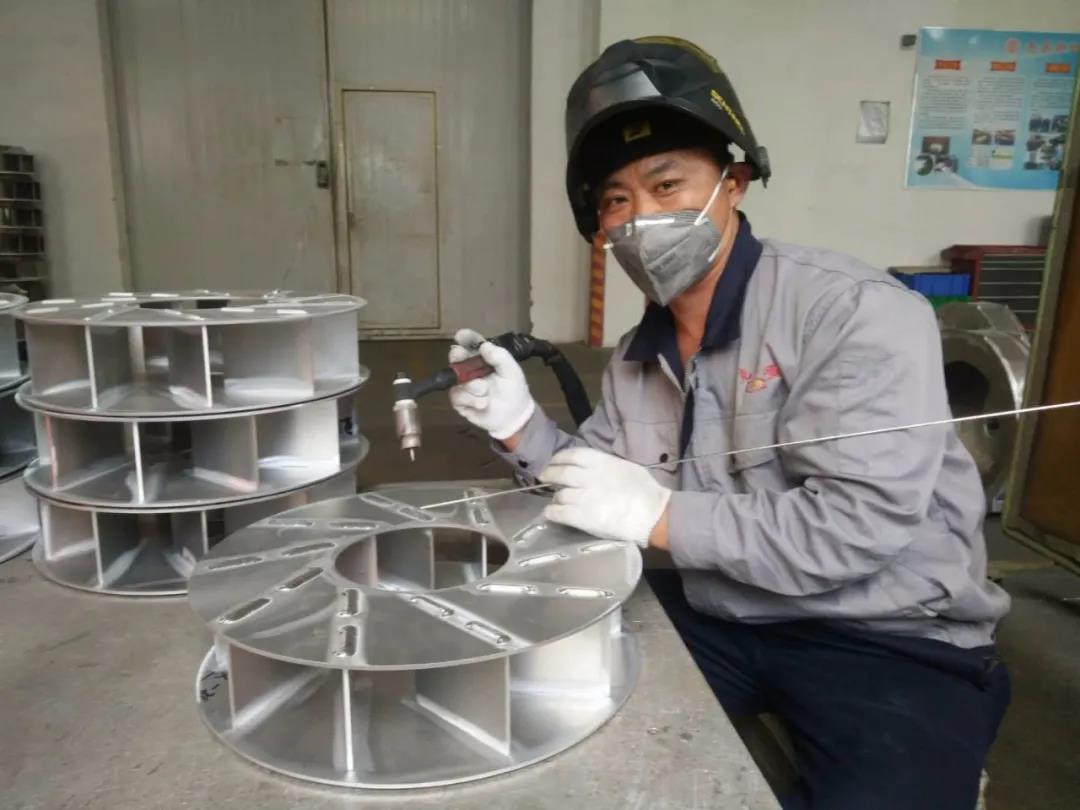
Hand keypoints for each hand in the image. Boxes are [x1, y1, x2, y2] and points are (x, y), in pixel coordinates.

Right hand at [448, 328, 535, 440]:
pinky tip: (482, 403)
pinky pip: (457, 396)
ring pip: (457, 379)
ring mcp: (463, 384)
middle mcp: (471, 369)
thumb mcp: (512, 372)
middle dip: (457, 356)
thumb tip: (484, 345)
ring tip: (486, 392)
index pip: (473, 343)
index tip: (460, 336)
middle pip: (456, 357)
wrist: (513, 417)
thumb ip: (500, 357)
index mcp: (484, 358)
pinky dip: (470, 399)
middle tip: (459, 356)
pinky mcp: (460, 401)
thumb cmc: (514, 390)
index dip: (466, 338)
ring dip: (472, 386)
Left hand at [539, 447, 671, 546]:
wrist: (652, 514)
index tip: (554, 461)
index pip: (572, 455)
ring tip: (555, 500)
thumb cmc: (646, 490)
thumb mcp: (626, 467)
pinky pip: (558, 513)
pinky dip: (551, 513)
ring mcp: (583, 497)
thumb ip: (607, 465)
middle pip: (560, 473)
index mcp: (601, 462)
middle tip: (544, 478)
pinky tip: (550, 514)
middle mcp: (588, 477)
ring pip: (559, 495)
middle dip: (549, 474)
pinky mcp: (581, 517)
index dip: (559, 458)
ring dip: (555, 497)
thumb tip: (595, 468)